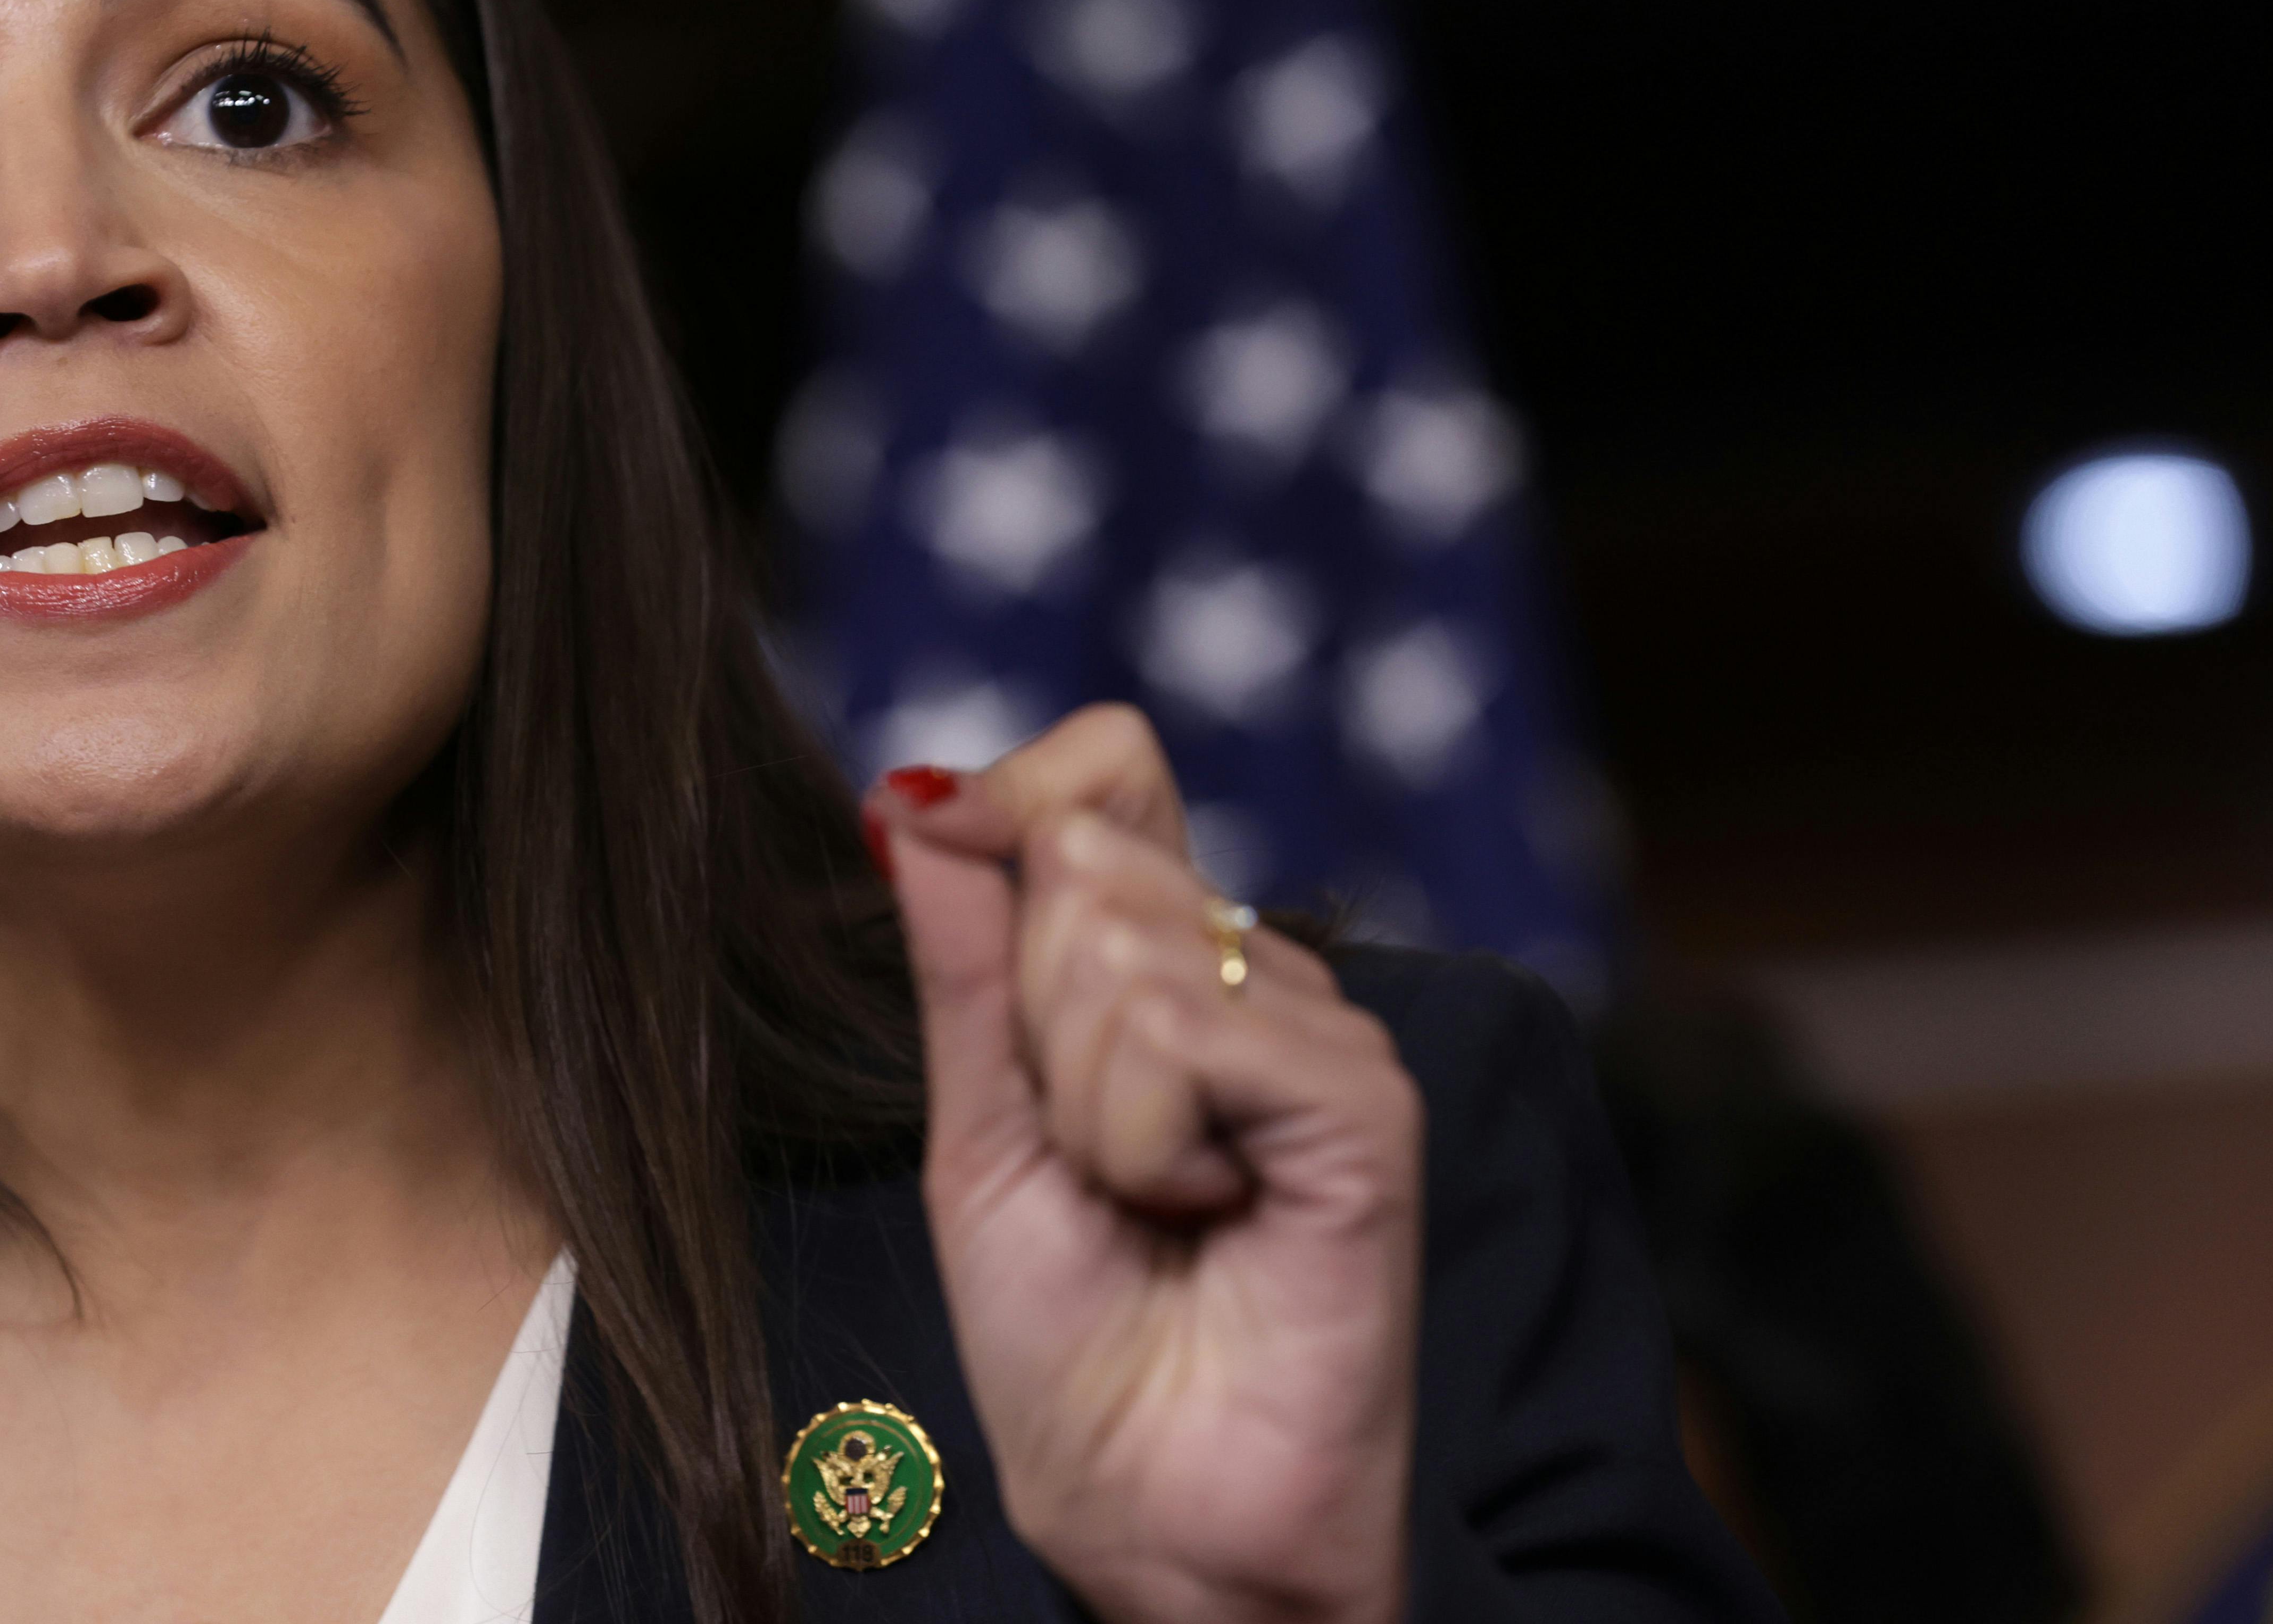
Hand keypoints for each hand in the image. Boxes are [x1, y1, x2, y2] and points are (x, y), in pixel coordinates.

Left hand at [867, 704, 1422, 1623]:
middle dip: (1030, 1023)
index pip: (1103, 766)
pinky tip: (1205, 1211)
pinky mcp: (1362, 1099)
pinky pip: (1183, 1033)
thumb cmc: (1069, 1339)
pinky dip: (1144, 1142)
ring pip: (1114, 949)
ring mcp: (1318, 1028)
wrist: (1148, 1506)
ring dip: (1082, 1105)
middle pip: (1080, 858)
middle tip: (1090, 1156)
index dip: (1010, 803)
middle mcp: (1254, 972)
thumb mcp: (976, 1123)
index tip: (947, 868)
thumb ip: (959, 956)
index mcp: (1166, 961)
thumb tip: (910, 795)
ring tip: (1148, 1200)